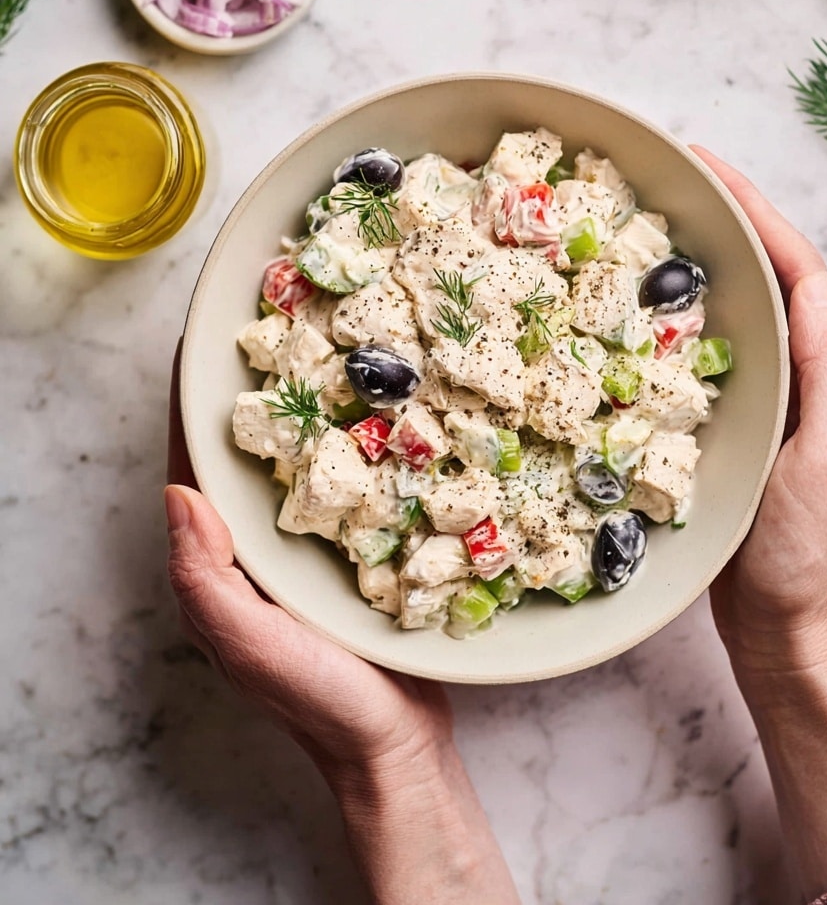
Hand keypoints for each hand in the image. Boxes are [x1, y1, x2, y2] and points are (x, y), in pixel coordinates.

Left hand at [165, 345, 520, 904]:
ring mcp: (303, 555)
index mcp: (220, 568)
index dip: (189, 408)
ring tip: (321, 356)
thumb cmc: (324, 704)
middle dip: (246, 397)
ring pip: (293, 468)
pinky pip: (341, 488)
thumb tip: (177, 492)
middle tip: (273, 330)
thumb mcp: (252, 645)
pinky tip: (377, 417)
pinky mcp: (353, 555)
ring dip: (301, 415)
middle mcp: (254, 553)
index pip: (192, 472)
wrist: (398, 748)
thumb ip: (206, 579)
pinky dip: (348, 449)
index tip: (203, 344)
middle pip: (240, 461)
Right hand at [692, 147, 826, 673]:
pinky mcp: (742, 415)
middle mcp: (812, 371)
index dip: (758, 213)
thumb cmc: (801, 550)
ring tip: (655, 217)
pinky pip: (716, 343)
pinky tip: (648, 299)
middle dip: (728, 218)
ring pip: (741, 303)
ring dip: (705, 254)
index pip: (800, 269)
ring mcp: (777, 392)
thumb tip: (807, 289)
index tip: (709, 169)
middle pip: (771, 272)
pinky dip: (686, 307)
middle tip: (672, 177)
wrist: (780, 619)